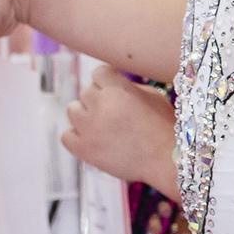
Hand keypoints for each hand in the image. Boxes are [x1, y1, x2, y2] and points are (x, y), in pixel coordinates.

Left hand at [63, 67, 179, 195]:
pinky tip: (92, 140)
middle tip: (114, 114)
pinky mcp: (85, 150)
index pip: (98, 73)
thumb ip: (127, 86)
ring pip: (72, 110)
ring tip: (101, 126)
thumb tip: (110, 82)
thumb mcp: (152, 96)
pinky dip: (76, 137)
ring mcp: (90, 129)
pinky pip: (66, 136)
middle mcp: (100, 106)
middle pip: (86, 91)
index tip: (115, 92)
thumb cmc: (164, 127)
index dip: (107, 81)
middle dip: (99, 100)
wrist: (168, 160)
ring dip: (85, 115)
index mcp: (117, 89)